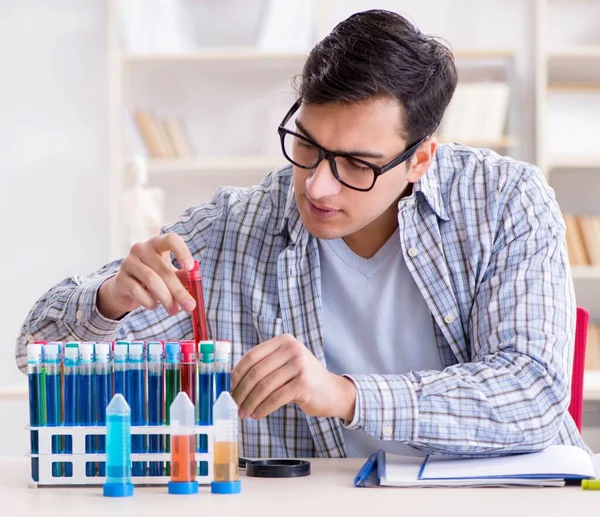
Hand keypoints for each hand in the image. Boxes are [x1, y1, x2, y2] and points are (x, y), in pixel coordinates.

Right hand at [97, 233, 195, 319]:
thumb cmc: (154, 278)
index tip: (190, 268)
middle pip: (164, 268)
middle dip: (178, 290)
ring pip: (152, 280)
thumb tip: (197, 285)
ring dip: (166, 298)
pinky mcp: (120, 278)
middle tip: (190, 306)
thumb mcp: (170, 275)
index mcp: (157, 244)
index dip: (182, 252)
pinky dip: (149, 301)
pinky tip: (154, 306)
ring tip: (174, 311)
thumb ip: (183, 277)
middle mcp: (141, 249)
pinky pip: (137, 290)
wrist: (125, 289)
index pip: (171, 239)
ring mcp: (128, 262)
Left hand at [231, 334, 355, 420]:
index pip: (252, 356)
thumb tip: (233, 381)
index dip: (237, 373)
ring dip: (250, 402)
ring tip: (244, 413)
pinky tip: (257, 415)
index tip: (229, 388)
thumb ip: (265, 366)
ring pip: (264, 386)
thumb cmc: (303, 380)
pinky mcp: (303, 383)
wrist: (333, 392)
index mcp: (284, 341)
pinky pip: (275, 398)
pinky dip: (263, 408)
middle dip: (242, 391)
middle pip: (256, 372)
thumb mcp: (285, 365)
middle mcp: (292, 349)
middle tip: (235, 404)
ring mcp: (299, 365)